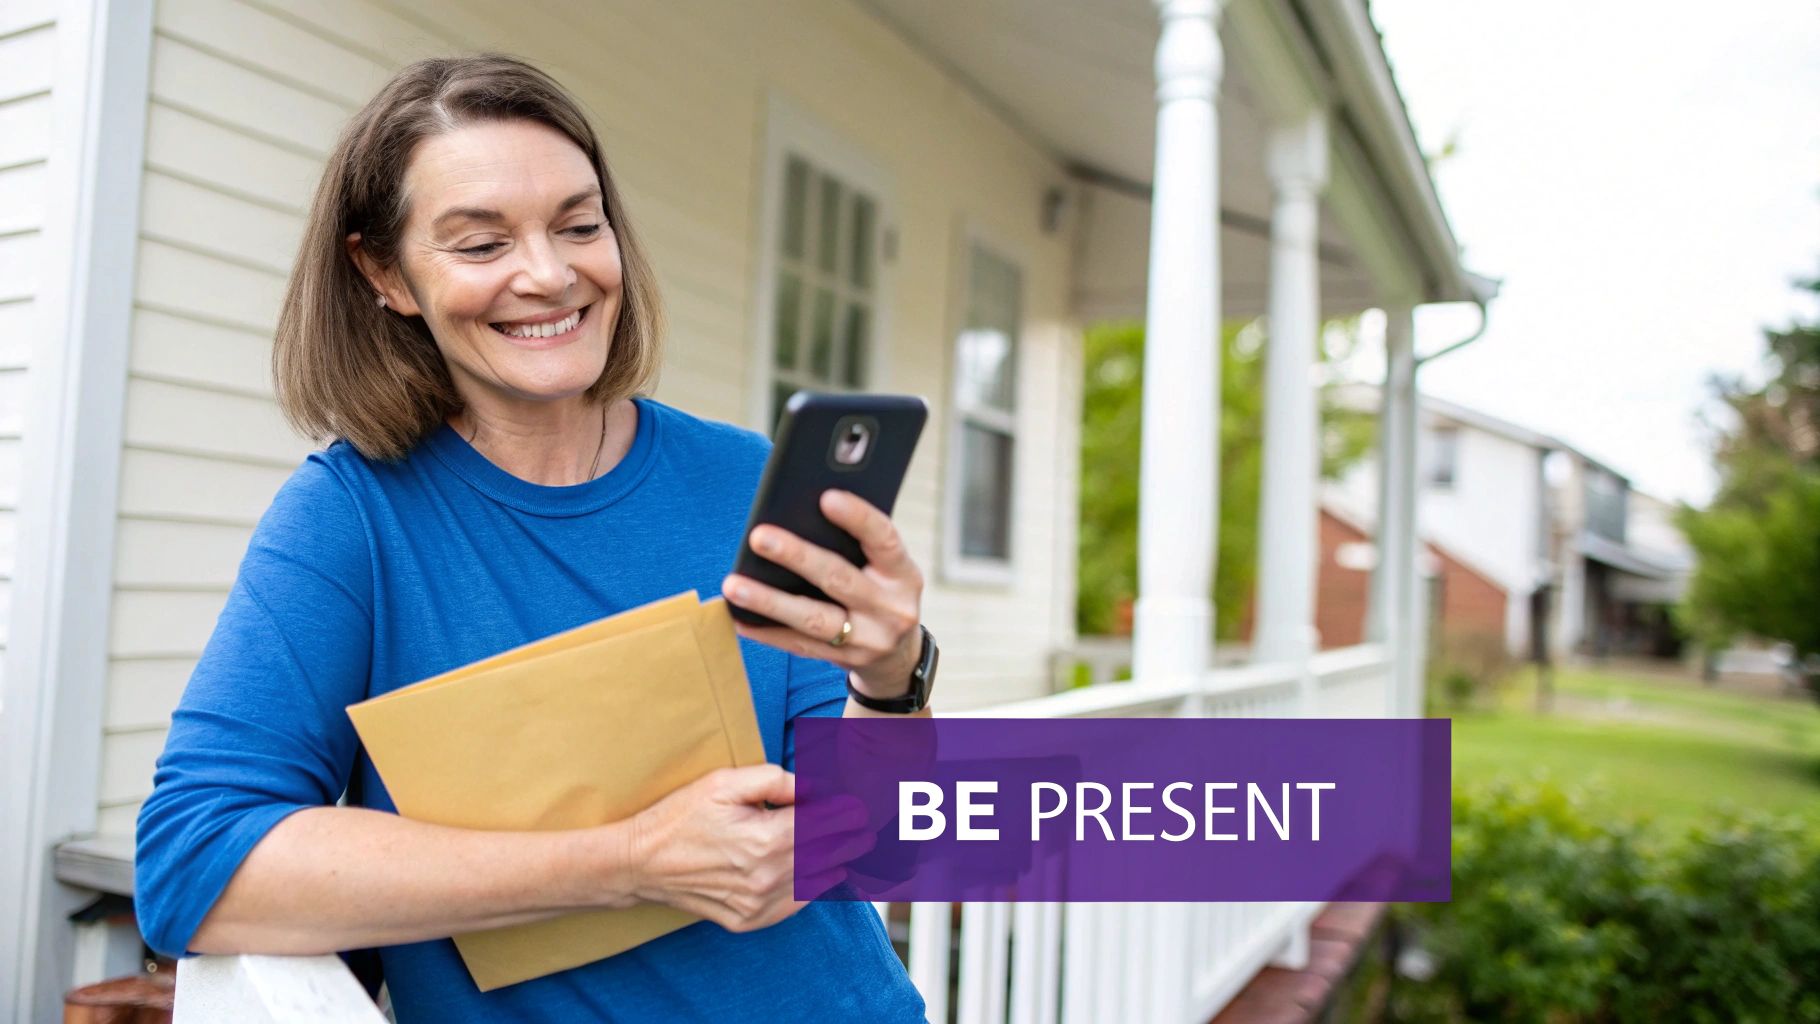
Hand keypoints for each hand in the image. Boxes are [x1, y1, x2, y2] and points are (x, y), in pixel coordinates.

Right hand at [625, 765, 871, 931]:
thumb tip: (814, 787)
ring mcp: (759, 904)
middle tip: (860, 824)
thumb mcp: (724, 782)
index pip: (829, 825)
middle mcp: (768, 877)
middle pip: (834, 854)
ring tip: (839, 843)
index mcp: (766, 839)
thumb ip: (775, 780)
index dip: (850, 812)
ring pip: (821, 881)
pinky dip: (811, 885)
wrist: (640, 862)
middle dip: (851, 835)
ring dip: (834, 860)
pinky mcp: (749, 920)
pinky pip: (797, 904)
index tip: (858, 805)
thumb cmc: (681, 816)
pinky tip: (812, 869)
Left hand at [722, 490, 924, 699]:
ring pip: (813, 619)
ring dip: (769, 601)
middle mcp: (891, 609)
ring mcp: (868, 640)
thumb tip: (802, 514)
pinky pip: (799, 646)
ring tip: (734, 585)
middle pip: (839, 579)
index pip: (884, 540)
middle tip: (758, 537)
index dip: (858, 518)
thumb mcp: (887, 569)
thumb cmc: (882, 593)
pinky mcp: (845, 661)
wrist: (899, 656)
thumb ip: (858, 545)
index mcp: (903, 575)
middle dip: (797, 556)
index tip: (826, 498)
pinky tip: (739, 618)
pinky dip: (768, 632)